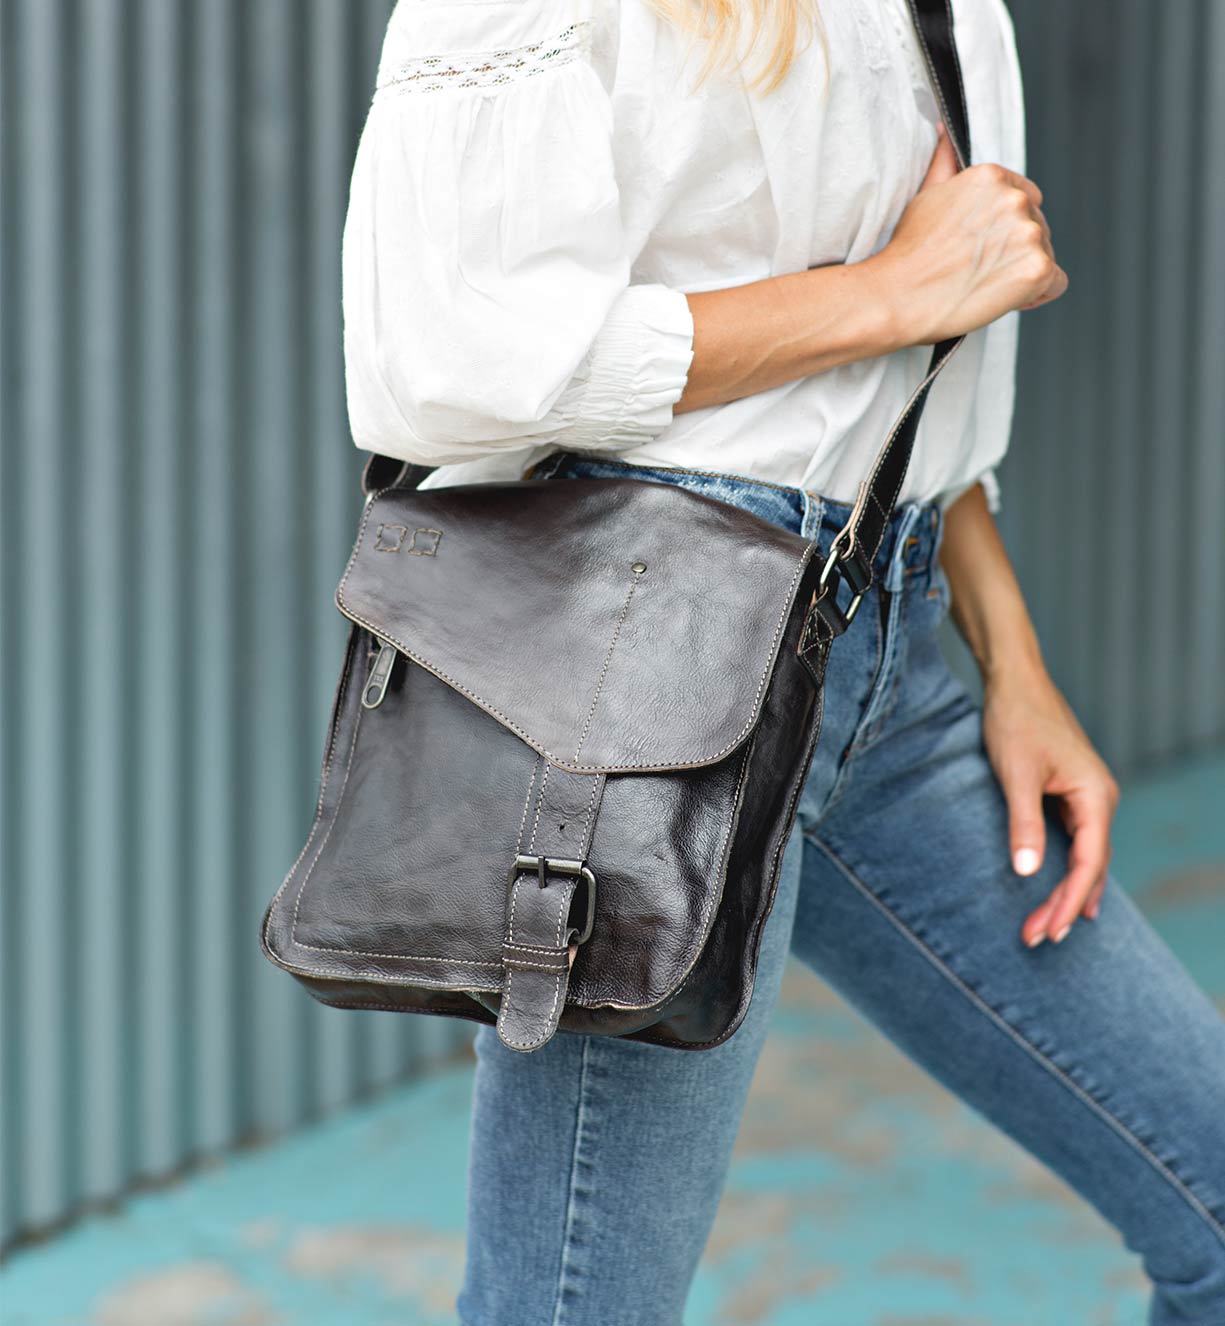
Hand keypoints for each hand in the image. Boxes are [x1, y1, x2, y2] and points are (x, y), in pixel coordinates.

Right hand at [865, 124, 1068, 347]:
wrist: (897, 297)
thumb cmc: (907, 254)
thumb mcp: (926, 195)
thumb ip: (945, 163)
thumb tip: (944, 131)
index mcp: (991, 177)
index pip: (1025, 198)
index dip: (1007, 227)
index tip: (986, 246)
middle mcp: (1015, 200)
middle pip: (1037, 226)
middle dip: (1015, 250)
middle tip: (978, 271)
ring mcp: (1029, 234)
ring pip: (1046, 254)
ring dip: (1022, 272)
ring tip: (985, 285)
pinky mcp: (1037, 268)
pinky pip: (1056, 283)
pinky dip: (1037, 295)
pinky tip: (1007, 298)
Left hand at [981, 663, 1119, 946]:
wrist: (1014, 681)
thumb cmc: (1015, 721)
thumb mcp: (1014, 774)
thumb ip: (1022, 823)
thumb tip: (1025, 871)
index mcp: (1095, 796)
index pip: (1089, 862)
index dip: (1070, 899)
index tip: (1050, 929)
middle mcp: (1100, 799)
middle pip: (1090, 866)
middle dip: (1066, 904)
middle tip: (1039, 938)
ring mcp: (1088, 796)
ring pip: (1085, 856)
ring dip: (1067, 891)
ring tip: (1049, 927)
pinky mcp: (1071, 792)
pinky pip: (1077, 841)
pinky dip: (1069, 869)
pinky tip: (1067, 892)